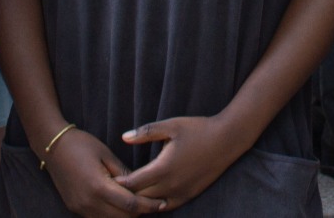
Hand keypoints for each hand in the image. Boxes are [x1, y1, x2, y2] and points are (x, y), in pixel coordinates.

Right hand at [45, 127, 156, 217]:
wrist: (52, 146)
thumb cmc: (81, 144)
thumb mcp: (106, 154)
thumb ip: (123, 173)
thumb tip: (140, 186)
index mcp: (98, 187)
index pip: (130, 204)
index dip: (148, 206)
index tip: (162, 203)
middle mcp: (88, 202)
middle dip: (139, 213)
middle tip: (154, 204)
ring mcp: (80, 208)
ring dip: (125, 216)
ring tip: (139, 205)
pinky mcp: (75, 208)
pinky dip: (111, 215)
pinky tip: (120, 205)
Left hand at [118, 115, 243, 210]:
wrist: (226, 140)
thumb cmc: (197, 129)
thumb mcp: (170, 126)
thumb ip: (145, 133)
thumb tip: (124, 137)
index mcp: (162, 168)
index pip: (133, 183)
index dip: (119, 182)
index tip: (107, 178)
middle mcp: (170, 185)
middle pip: (140, 198)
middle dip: (127, 194)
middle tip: (114, 188)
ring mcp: (181, 193)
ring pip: (153, 205)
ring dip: (141, 201)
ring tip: (129, 195)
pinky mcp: (189, 195)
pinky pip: (168, 206)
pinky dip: (156, 205)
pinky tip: (150, 200)